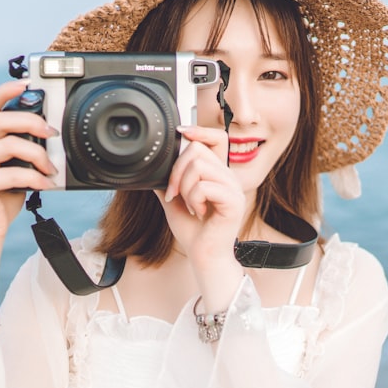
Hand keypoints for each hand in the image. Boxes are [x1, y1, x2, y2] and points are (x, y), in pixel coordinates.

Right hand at [0, 80, 57, 236]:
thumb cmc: (5, 193)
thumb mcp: (16, 165)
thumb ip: (25, 148)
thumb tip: (52, 134)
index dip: (6, 91)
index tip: (27, 83)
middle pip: (0, 119)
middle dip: (31, 121)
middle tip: (52, 132)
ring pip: (8, 144)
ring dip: (37, 153)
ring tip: (51, 167)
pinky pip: (11, 174)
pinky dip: (34, 178)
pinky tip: (46, 185)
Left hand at [155, 126, 244, 295]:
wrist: (204, 257)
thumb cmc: (194, 232)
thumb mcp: (174, 202)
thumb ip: (167, 182)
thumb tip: (153, 167)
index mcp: (218, 174)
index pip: (216, 138)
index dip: (199, 130)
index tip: (181, 132)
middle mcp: (228, 177)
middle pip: (198, 150)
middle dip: (177, 171)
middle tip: (175, 194)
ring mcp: (234, 188)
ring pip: (199, 166)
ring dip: (185, 187)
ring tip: (189, 205)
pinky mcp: (234, 202)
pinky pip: (204, 186)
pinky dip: (193, 199)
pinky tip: (198, 212)